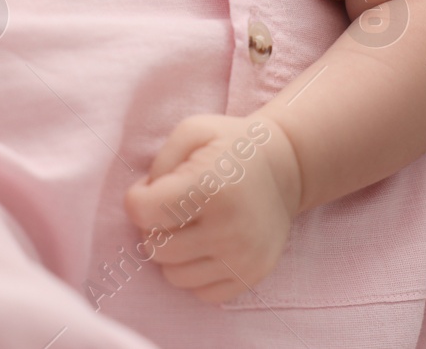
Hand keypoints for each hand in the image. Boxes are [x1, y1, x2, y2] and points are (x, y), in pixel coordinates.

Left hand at [123, 114, 301, 303]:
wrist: (286, 168)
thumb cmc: (231, 148)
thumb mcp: (193, 131)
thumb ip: (159, 162)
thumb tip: (142, 205)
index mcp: (211, 187)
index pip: (141, 211)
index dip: (139, 197)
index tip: (154, 187)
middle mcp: (228, 227)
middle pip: (155, 248)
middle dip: (154, 227)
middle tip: (172, 208)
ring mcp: (242, 257)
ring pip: (174, 276)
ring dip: (173, 253)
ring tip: (190, 228)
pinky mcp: (252, 276)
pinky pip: (201, 293)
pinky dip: (196, 272)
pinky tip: (207, 247)